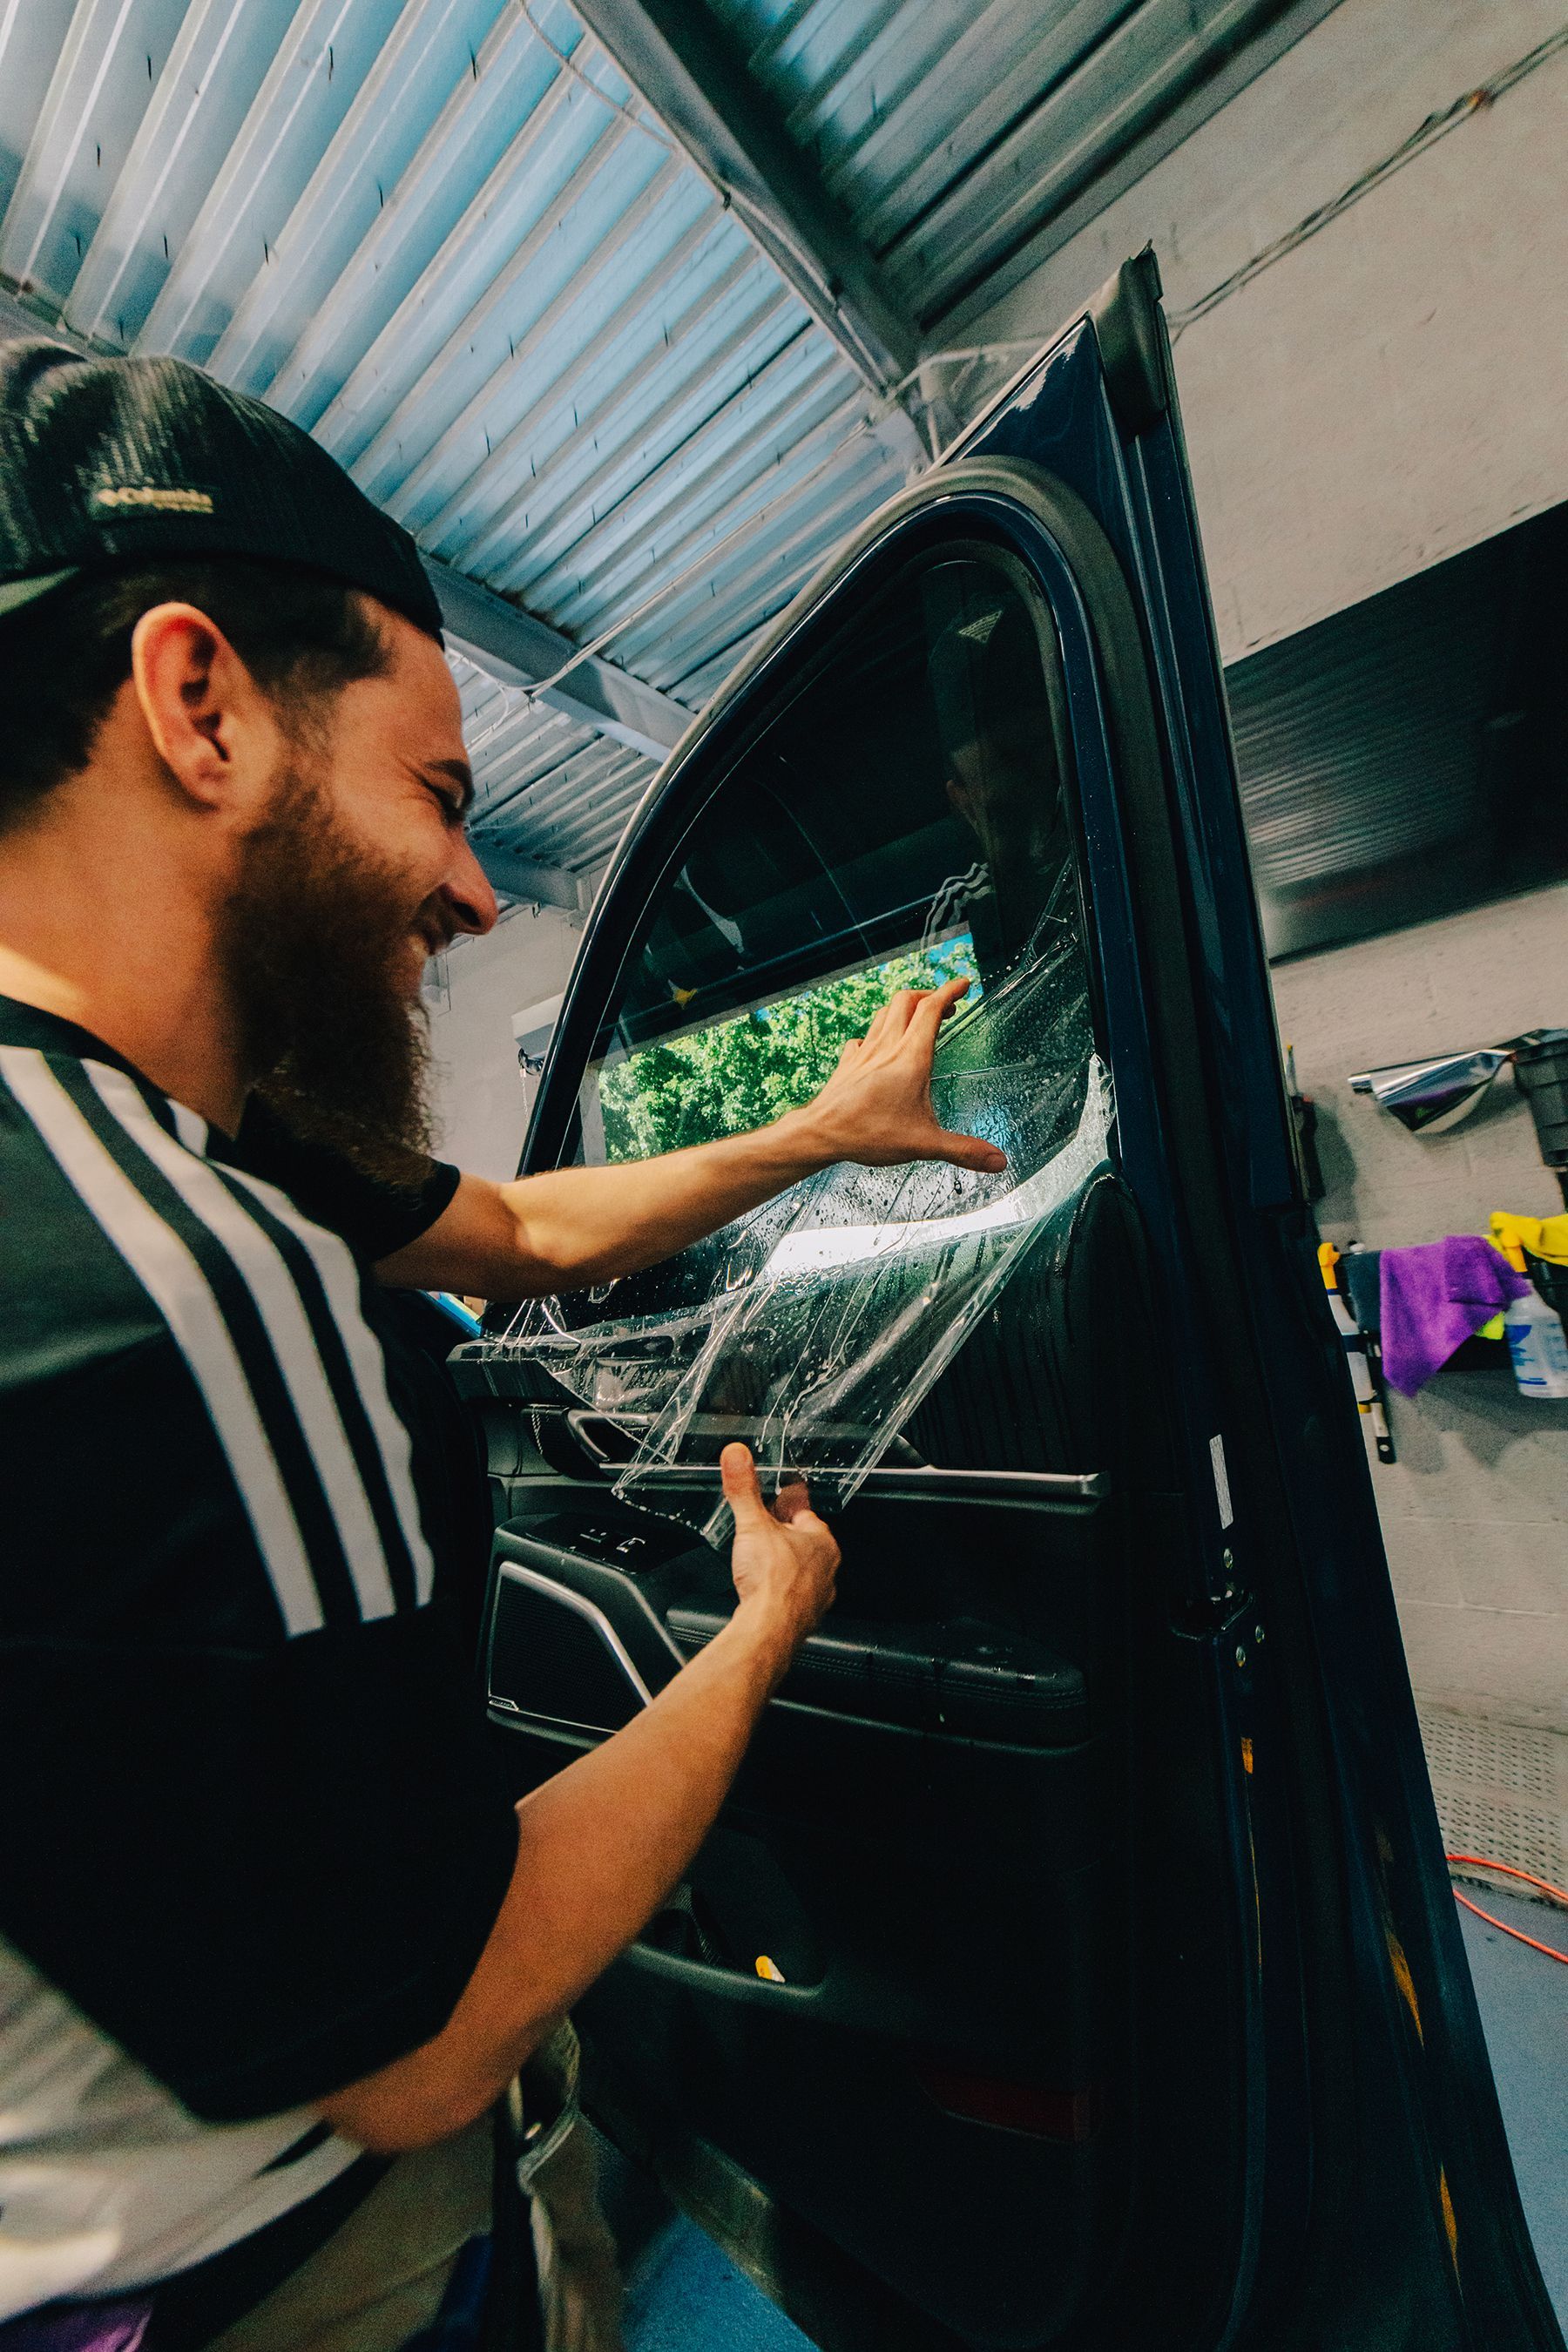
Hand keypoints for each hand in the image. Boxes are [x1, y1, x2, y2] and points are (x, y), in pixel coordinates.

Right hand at [723, 1443, 838, 1661]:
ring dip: (783, 1564)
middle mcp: (826, 1569)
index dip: (789, 1506)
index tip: (782, 1499)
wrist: (768, 1629)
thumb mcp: (753, 1524)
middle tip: (768, 1529)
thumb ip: (743, 1490)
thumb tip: (737, 1456)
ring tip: (764, 1561)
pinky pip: (792, 1596)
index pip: (805, 1514)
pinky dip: (779, 1591)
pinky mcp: (803, 1618)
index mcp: (821, 1541)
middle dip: (785, 1536)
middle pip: (803, 1543)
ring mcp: (817, 1596)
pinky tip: (764, 1592)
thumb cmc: (772, 1582)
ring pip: (800, 1572)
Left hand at [786, 978, 1005, 1173]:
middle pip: (907, 1001)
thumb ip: (963, 1151)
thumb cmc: (869, 1134)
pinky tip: (879, 1046)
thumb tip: (999, 1161)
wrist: (820, 1134)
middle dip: (929, 996)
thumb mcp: (924, 1144)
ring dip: (904, 1008)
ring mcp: (865, 1052)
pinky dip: (877, 1033)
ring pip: (884, 1013)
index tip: (963, 983)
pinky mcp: (848, 1063)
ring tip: (918, 1017)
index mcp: (910, 1058)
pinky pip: (863, 1037)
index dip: (950, 991)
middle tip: (946, 1005)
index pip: (932, 1010)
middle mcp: (887, 1047)